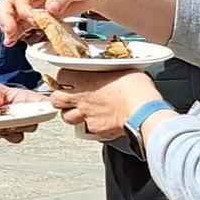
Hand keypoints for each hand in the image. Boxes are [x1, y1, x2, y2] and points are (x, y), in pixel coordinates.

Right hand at [0, 0, 112, 46]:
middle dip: (7, 17)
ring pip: (14, 14)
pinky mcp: (40, 14)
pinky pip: (25, 22)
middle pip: (10, 2)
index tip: (34, 19)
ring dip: (11, 27)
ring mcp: (35, 2)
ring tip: (10, 39)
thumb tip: (51, 7)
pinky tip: (15, 39)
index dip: (23, 8)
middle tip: (11, 31)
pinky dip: (19, 31)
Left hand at [47, 68, 161, 141]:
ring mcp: (86, 115)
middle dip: (60, 98)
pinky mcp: (94, 129)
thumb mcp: (123, 69)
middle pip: (56, 99)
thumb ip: (110, 72)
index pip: (61, 76)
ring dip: (71, 113)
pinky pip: (86, 129)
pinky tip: (98, 121)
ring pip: (66, 117)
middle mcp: (81, 98)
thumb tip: (113, 70)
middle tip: (68, 97)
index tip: (70, 79)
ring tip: (80, 111)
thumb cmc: (136, 89)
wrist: (143, 111)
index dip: (64, 78)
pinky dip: (89, 126)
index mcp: (85, 79)